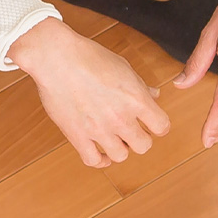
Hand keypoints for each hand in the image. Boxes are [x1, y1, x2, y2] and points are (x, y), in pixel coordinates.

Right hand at [12, 17, 169, 167]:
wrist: (56, 57)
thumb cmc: (89, 56)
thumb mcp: (123, 67)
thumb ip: (140, 85)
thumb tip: (154, 95)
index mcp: (136, 99)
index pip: (162, 126)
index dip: (158, 126)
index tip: (151, 124)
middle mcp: (121, 117)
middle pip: (143, 146)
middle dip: (139, 139)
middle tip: (131, 131)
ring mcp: (99, 129)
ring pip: (120, 156)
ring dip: (119, 148)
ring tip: (113, 139)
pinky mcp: (77, 135)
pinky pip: (93, 160)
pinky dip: (99, 160)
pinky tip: (100, 152)